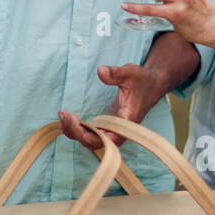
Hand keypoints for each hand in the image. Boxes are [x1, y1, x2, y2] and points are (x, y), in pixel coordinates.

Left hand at [57, 62, 173, 151]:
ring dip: (74, 131)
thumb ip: (116, 73)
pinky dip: (78, 128)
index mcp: (127, 122)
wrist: (151, 84)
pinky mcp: (107, 125)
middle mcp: (119, 131)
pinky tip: (67, 118)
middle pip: (94, 143)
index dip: (89, 135)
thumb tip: (101, 71)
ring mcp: (113, 129)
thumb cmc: (142, 80)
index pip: (108, 139)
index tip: (75, 120)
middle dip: (76, 132)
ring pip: (90, 140)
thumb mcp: (130, 72)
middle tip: (64, 114)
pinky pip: (90, 133)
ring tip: (62, 115)